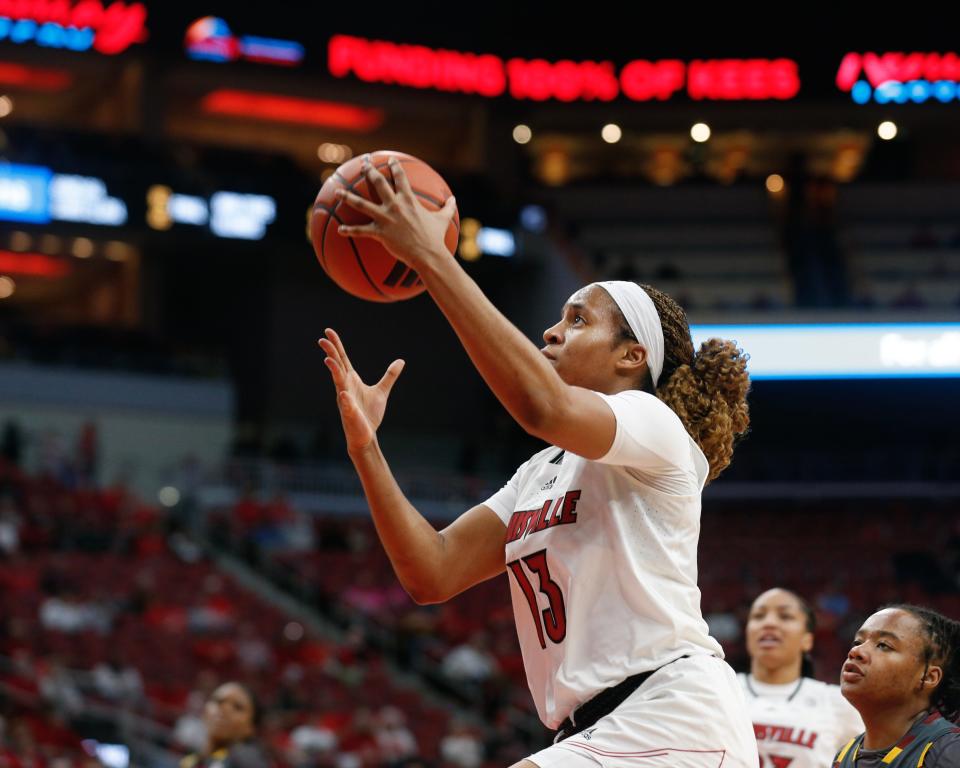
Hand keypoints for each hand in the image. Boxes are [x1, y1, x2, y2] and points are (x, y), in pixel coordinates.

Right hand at [318, 328, 403, 452]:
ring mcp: (345, 399)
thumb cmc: (369, 414)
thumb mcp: (382, 391)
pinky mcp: (350, 413)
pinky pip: (347, 405)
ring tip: (328, 360)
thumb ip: (389, 376)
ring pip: (338, 382)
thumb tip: (401, 361)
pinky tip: (344, 394)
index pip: (342, 359)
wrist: (366, 435)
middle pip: (337, 366)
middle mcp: (345, 387)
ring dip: (333, 371)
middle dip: (330, 353)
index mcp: (351, 380)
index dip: (336, 345)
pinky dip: (345, 399)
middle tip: (323, 339)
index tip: (328, 331)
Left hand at [335, 155, 456, 270]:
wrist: (428, 255)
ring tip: (337, 191)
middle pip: (378, 183)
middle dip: (369, 171)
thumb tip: (453, 199)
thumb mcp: (443, 220)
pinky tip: (340, 230)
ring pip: (361, 203)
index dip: (394, 166)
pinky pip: (360, 231)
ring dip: (348, 196)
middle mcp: (395, 205)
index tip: (389, 159)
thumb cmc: (435, 238)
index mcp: (409, 200)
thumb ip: (447, 207)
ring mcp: (385, 218)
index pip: (400, 177)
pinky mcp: (379, 233)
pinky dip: (349, 230)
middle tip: (363, 164)